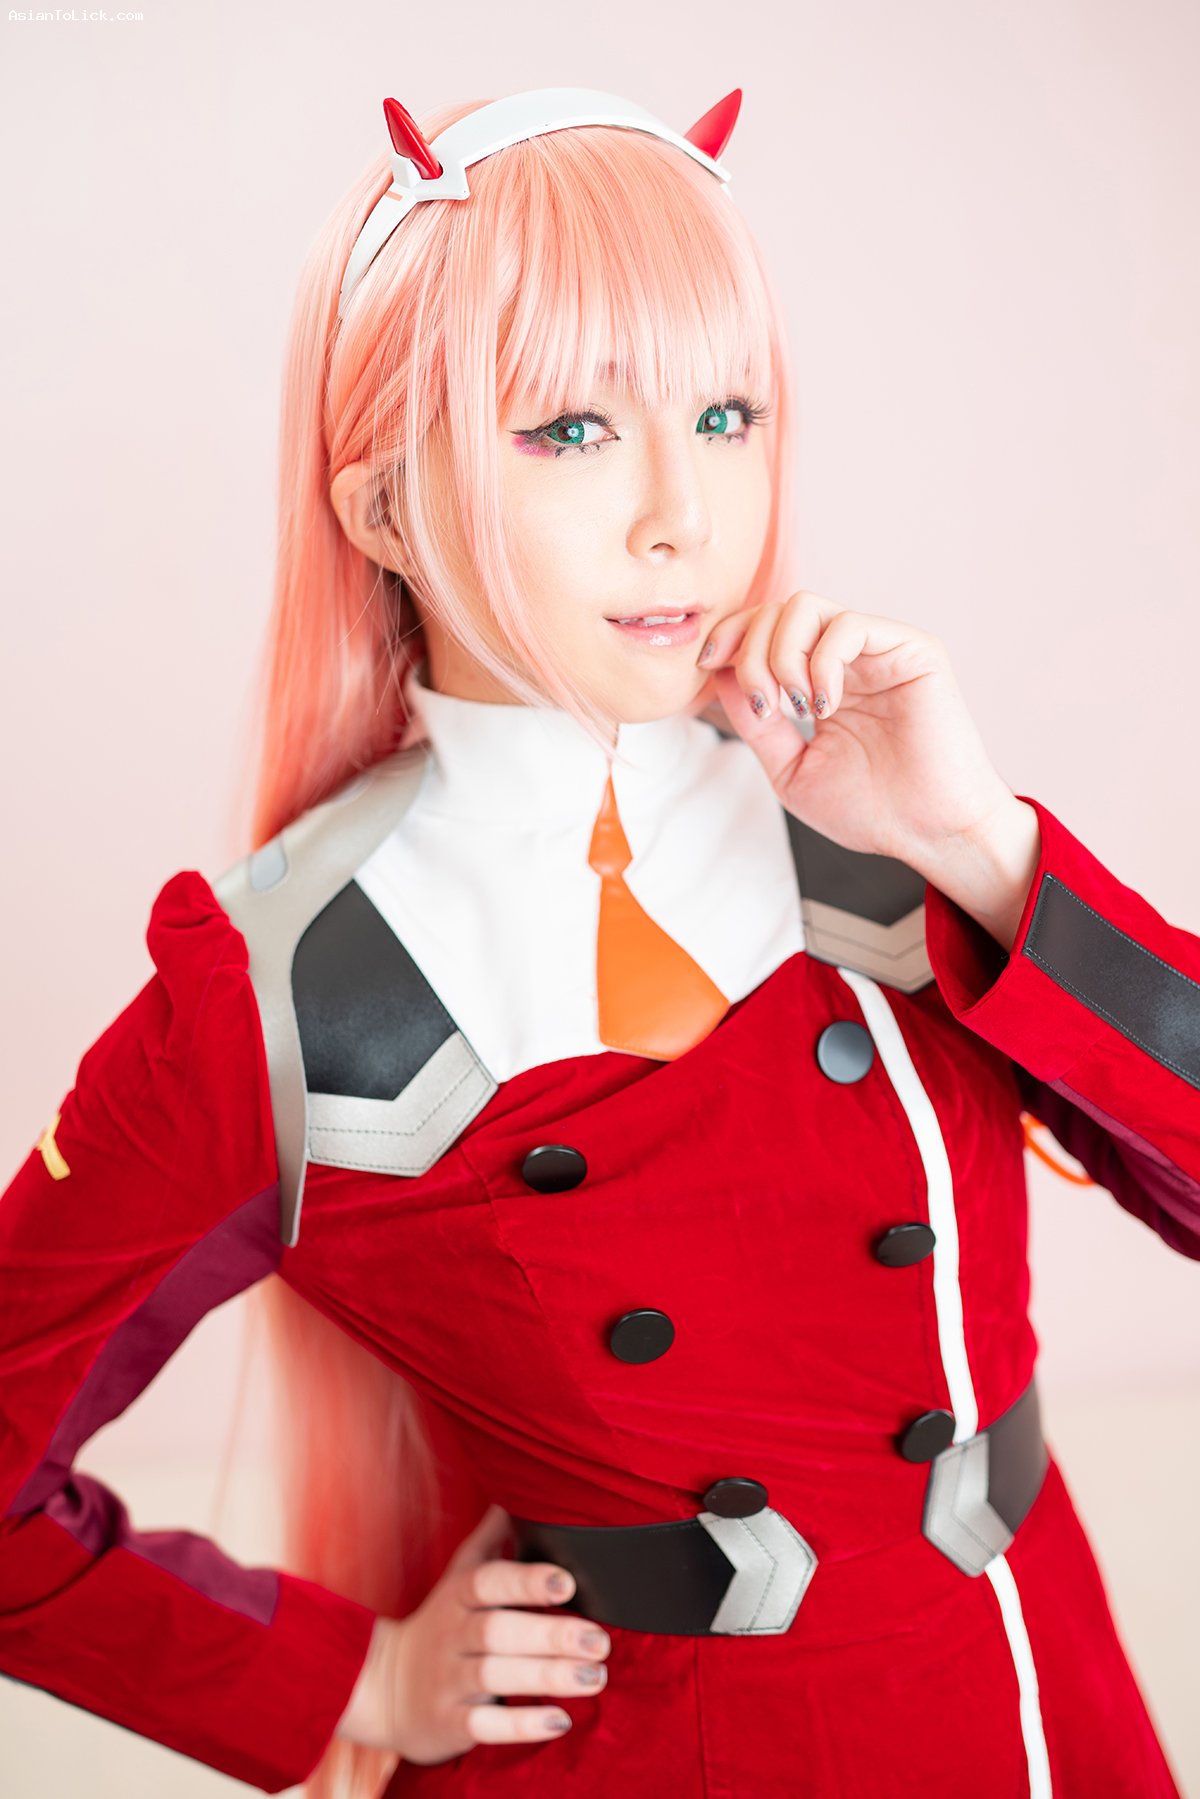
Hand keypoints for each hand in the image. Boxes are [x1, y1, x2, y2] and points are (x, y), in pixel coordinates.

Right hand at [335, 1502, 609, 1763]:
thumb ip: (493, 1539)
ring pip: (496, 1677)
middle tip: (600, 1641)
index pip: (489, 1582)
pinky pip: (484, 1727)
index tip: (566, 1583)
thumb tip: (520, 1490)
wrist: (382, 1687)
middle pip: (498, 1632)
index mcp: (458, 1595)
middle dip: (551, 1636)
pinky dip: (522, 1727)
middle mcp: (451, 1635)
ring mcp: (448, 1681)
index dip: (526, 1581)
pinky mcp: (449, 1723)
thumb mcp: (459, 1577)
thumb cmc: (440, 1624)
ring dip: (548, 1677)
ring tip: (596, 1677)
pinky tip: (560, 1721)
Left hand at [696, 590, 1025, 880]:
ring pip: (805, 607)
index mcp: (819, 679)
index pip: (765, 628)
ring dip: (781, 656)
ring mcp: (879, 649)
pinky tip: (826, 706)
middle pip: (776, 610)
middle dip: (750, 654)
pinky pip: (848, 625)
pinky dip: (821, 663)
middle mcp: (847, 657)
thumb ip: (755, 723)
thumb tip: (719, 672)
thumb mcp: (791, 768)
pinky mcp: (912, 650)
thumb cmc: (870, 809)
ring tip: (797, 709)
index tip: (707, 665)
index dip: (730, 635)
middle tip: (765, 708)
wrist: (927, 834)